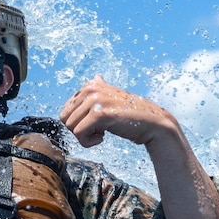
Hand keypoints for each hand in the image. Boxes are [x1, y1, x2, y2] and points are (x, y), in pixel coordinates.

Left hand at [59, 75, 175, 148]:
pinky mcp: (100, 114)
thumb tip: (97, 77)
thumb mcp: (113, 98)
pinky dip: (88, 142)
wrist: (153, 123)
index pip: (65, 110)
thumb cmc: (132, 114)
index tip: (95, 124)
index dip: (78, 122)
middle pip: (65, 119)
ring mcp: (95, 100)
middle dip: (78, 130)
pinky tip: (103, 138)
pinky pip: (79, 134)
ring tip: (101, 133)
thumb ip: (101, 89)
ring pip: (70, 127)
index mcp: (91, 85)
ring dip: (84, 137)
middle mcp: (90, 89)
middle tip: (97, 131)